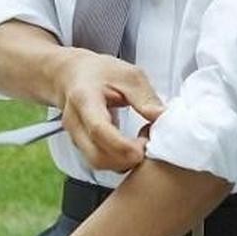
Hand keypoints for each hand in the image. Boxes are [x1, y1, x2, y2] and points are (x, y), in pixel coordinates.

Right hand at [54, 49, 164, 172]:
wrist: (73, 74)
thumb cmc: (100, 72)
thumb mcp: (128, 75)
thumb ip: (145, 97)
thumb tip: (163, 117)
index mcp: (85, 98)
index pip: (99, 129)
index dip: (123, 145)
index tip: (144, 145)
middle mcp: (75, 121)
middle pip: (96, 155)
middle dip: (126, 159)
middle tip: (148, 146)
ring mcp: (75, 136)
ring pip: (97, 163)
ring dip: (123, 162)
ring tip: (141, 144)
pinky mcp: (81, 145)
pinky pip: (98, 161)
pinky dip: (117, 160)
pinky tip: (131, 147)